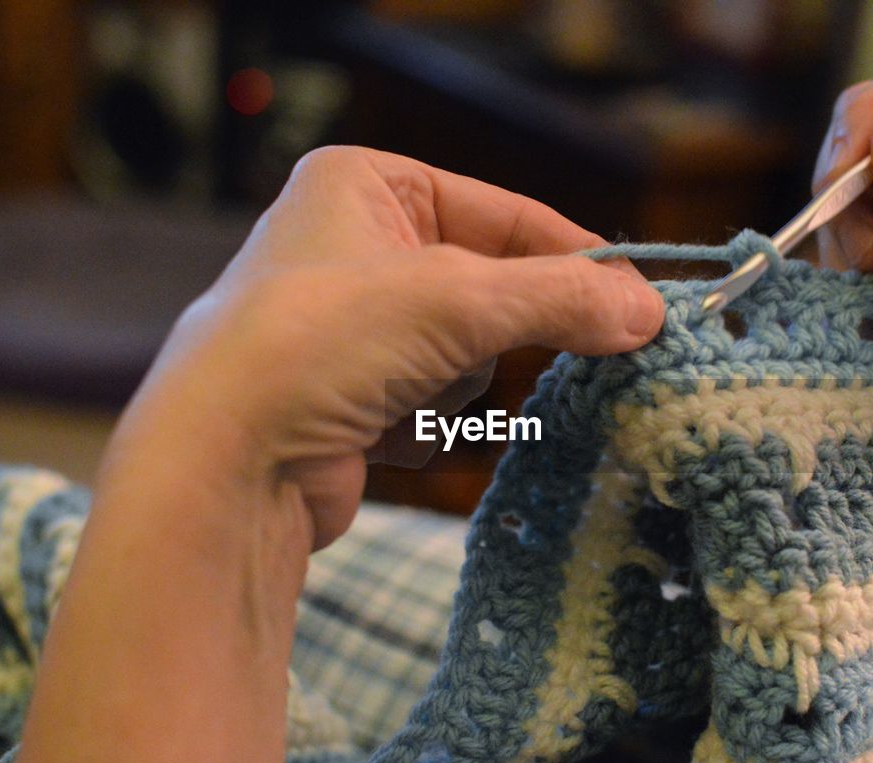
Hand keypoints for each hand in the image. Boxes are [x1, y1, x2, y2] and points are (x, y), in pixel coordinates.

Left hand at [0, 149, 663, 762]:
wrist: (223, 467)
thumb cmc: (322, 344)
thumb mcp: (458, 300)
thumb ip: (561, 298)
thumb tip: (649, 312)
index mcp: (364, 185)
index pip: (504, 212)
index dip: (576, 257)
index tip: (641, 301)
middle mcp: (351, 247)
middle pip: (487, 286)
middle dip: (507, 331)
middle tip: (588, 352)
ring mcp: (345, 327)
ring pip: (465, 352)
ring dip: (456, 383)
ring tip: (406, 396)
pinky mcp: (346, 400)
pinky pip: (431, 402)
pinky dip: (427, 424)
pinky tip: (383, 434)